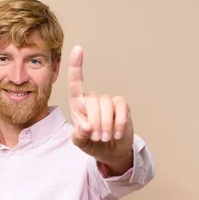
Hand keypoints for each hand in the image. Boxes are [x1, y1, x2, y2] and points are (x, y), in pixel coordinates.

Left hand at [68, 45, 133, 175]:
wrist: (111, 151)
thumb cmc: (92, 144)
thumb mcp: (81, 143)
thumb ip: (79, 136)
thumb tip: (85, 126)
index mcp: (78, 105)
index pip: (76, 83)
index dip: (76, 66)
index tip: (78, 48)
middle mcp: (93, 99)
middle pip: (93, 102)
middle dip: (95, 123)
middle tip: (97, 138)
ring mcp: (108, 101)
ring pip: (107, 106)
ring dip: (106, 126)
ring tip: (106, 138)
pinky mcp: (122, 106)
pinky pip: (121, 109)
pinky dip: (119, 124)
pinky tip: (117, 134)